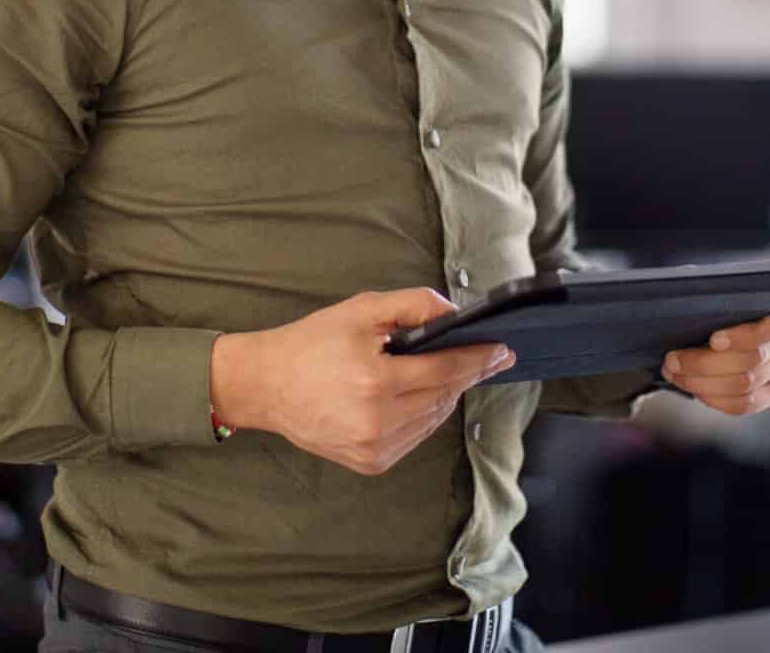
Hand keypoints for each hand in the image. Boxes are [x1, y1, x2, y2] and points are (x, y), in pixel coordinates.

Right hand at [210, 288, 517, 475]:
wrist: (266, 386)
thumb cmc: (311, 343)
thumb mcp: (361, 310)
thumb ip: (411, 305)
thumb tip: (453, 313)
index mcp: (376, 381)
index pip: (446, 371)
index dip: (479, 359)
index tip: (503, 350)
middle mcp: (378, 421)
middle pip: (444, 397)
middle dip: (464, 374)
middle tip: (480, 356)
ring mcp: (375, 448)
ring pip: (433, 420)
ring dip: (444, 395)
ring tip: (442, 372)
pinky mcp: (371, 463)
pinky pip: (415, 437)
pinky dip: (422, 416)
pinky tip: (413, 397)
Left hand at [662, 308, 769, 417]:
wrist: (729, 336)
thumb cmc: (724, 315)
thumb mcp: (723, 304)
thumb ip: (716, 308)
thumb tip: (682, 316)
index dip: (744, 336)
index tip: (713, 340)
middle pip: (750, 361)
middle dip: (704, 363)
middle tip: (673, 360)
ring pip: (743, 386)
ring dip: (702, 382)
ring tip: (675, 374)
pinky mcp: (769, 395)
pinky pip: (742, 405)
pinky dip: (714, 399)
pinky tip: (695, 390)